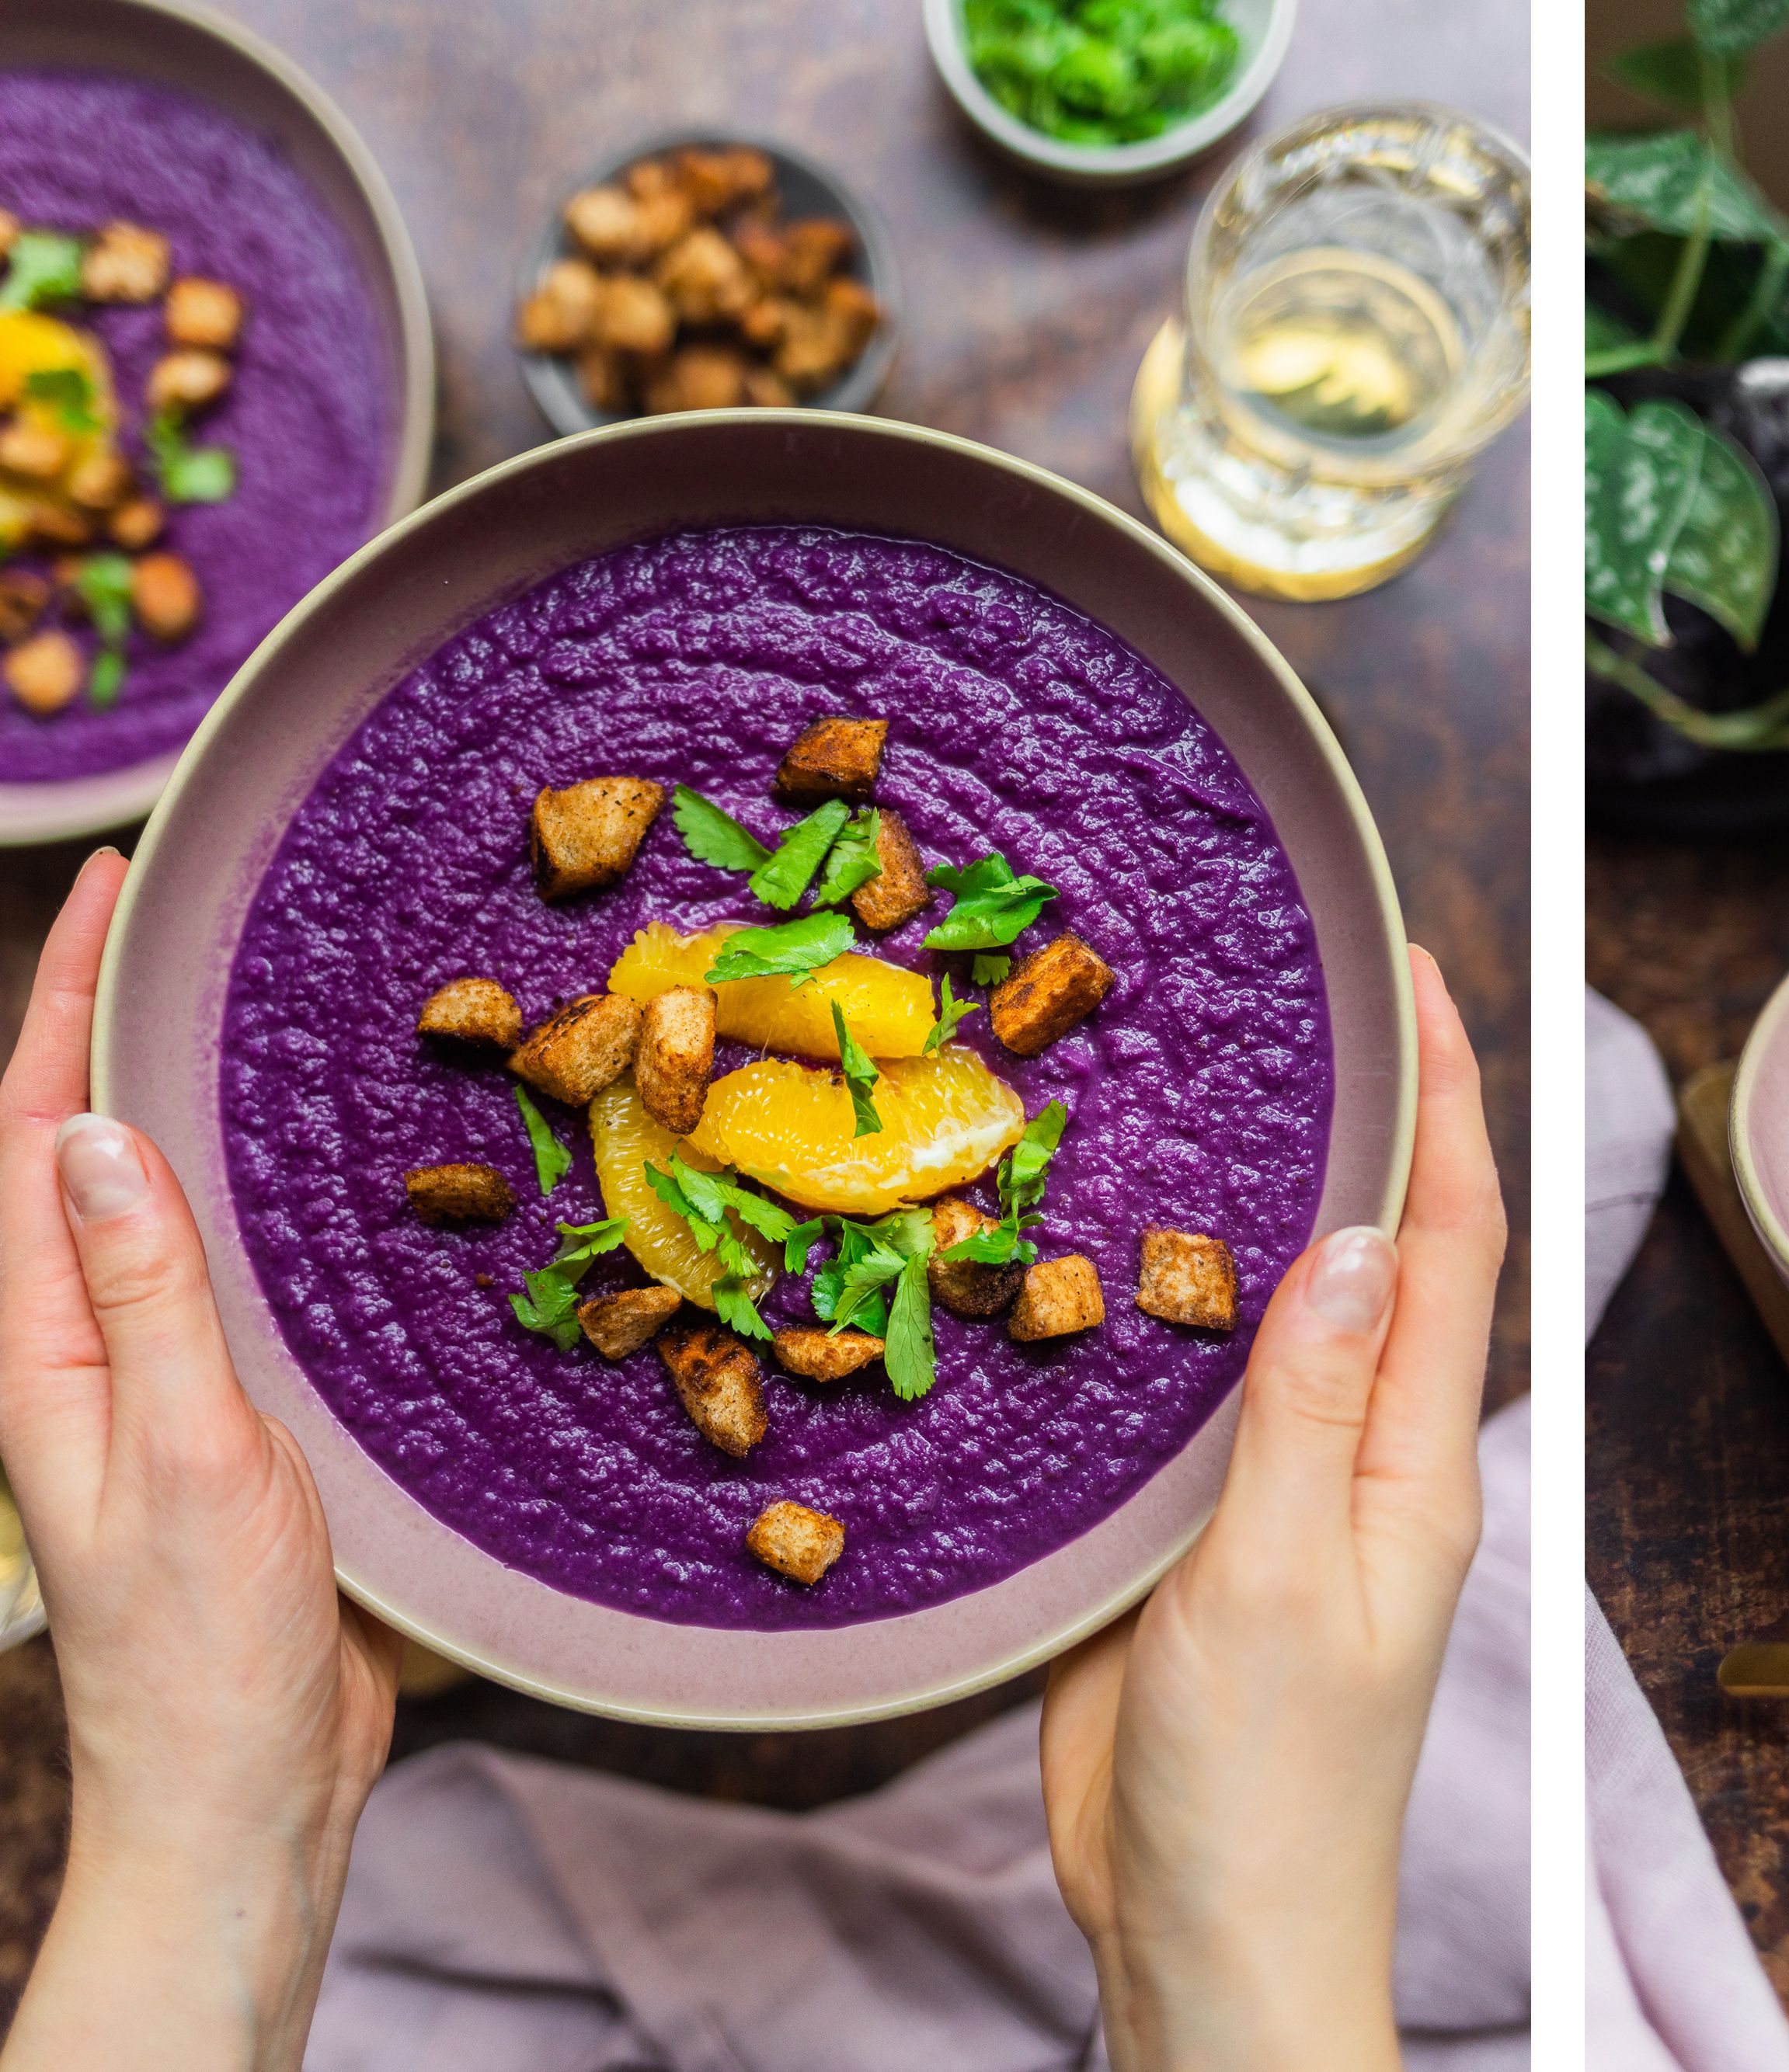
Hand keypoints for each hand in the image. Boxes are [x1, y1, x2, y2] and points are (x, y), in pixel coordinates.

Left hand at [0, 850, 402, 2071]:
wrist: (241, 1798)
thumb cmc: (201, 1650)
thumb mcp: (183, 1455)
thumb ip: (146, 1295)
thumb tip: (98, 1128)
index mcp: (48, 1350)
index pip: (37, 1136)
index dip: (63, 1002)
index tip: (110, 886)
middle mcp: (90, 1351)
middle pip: (85, 1152)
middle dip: (114, 1021)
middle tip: (186, 913)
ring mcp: (160, 1388)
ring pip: (162, 1210)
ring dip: (189, 1100)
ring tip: (253, 1007)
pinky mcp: (233, 1426)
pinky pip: (233, 1280)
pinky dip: (262, 1200)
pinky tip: (324, 1178)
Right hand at [1041, 945, 1505, 2071]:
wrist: (1206, 1942)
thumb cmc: (1267, 1794)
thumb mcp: (1280, 1584)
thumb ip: (1310, 1407)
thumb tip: (1359, 1234)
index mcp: (1414, 1464)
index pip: (1451, 1242)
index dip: (1444, 1101)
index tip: (1420, 976)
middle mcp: (1358, 1457)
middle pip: (1377, 1254)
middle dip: (1360, 1117)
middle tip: (1303, 987)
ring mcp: (1272, 1494)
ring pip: (1273, 1311)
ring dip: (1256, 1198)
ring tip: (1200, 1076)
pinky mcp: (1185, 1538)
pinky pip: (1184, 1392)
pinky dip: (1160, 1304)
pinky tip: (1100, 1250)